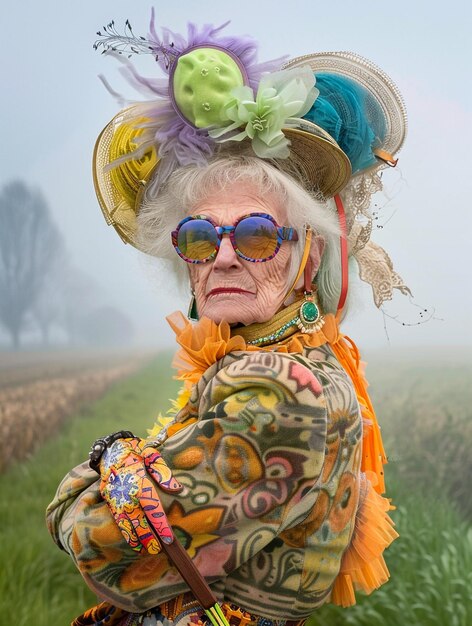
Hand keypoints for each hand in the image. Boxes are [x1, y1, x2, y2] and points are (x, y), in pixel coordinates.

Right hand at [99, 438, 182, 553]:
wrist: (111, 450)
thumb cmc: (136, 453)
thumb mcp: (152, 456)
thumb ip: (164, 474)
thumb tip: (178, 489)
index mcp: (139, 482)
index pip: (152, 508)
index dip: (160, 524)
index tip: (169, 537)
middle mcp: (127, 494)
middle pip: (139, 521)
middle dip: (148, 537)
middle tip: (158, 549)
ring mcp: (116, 500)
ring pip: (127, 524)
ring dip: (136, 539)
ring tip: (147, 550)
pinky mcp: (109, 502)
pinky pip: (118, 521)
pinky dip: (125, 533)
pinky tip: (134, 542)